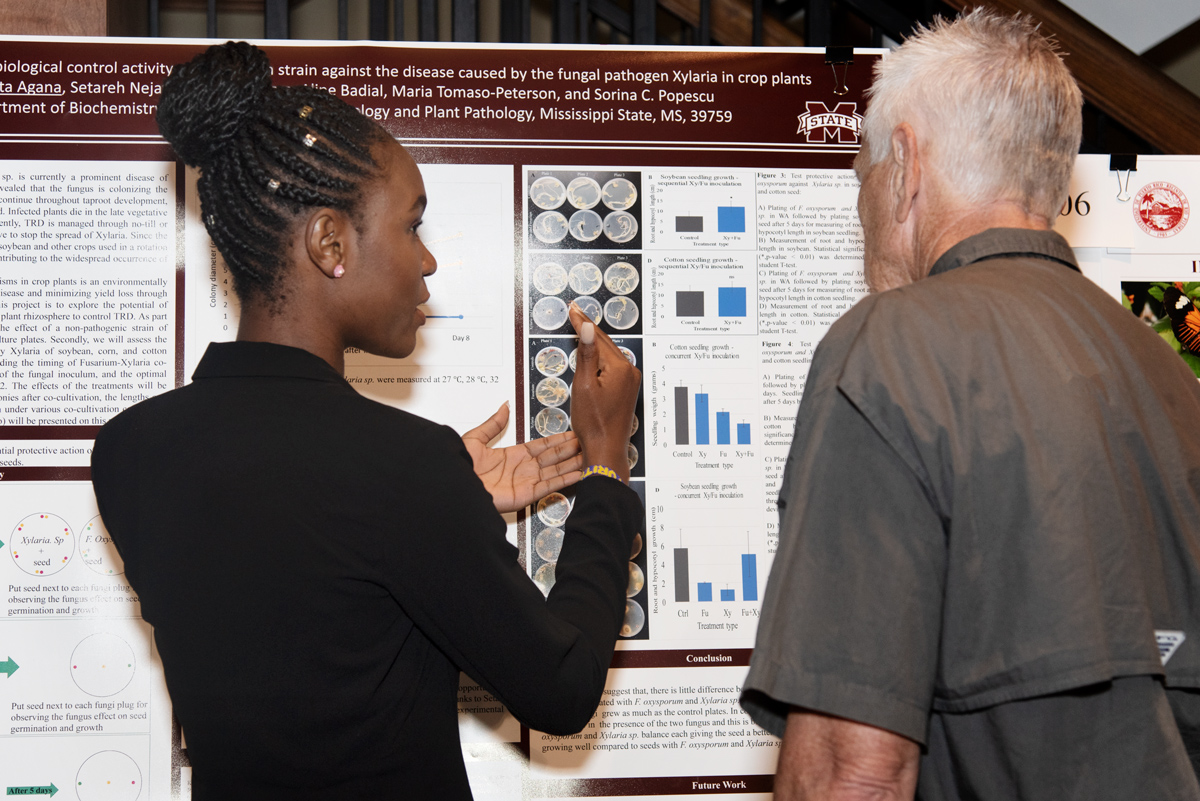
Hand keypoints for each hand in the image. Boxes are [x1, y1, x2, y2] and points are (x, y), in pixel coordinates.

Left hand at [462, 402, 583, 512]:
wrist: (455, 485)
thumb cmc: (461, 466)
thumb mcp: (475, 438)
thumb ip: (493, 423)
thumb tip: (503, 407)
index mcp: (512, 455)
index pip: (542, 445)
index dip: (558, 439)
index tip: (572, 433)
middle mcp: (522, 469)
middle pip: (554, 457)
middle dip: (571, 449)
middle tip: (587, 442)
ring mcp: (526, 482)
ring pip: (556, 470)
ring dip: (573, 463)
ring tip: (589, 456)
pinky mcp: (527, 495)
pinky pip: (550, 486)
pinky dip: (566, 480)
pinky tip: (579, 473)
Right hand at [568, 303, 640, 482]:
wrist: (606, 450)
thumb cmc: (594, 423)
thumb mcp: (584, 386)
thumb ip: (586, 354)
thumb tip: (587, 328)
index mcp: (620, 368)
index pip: (597, 338)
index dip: (582, 322)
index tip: (572, 309)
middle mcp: (630, 372)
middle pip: (606, 344)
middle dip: (589, 328)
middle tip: (575, 311)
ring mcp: (630, 381)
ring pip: (609, 354)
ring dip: (596, 341)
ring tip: (583, 325)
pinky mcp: (626, 390)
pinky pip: (612, 366)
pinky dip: (601, 357)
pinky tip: (594, 352)